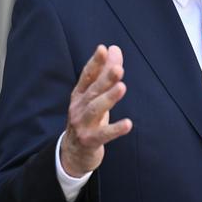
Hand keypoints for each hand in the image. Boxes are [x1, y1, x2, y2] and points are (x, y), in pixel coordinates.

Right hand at [60, 44, 132, 176]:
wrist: (72, 153)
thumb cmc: (88, 118)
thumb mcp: (95, 96)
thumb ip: (105, 73)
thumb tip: (114, 48)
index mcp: (80, 94)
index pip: (87, 75)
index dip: (95, 63)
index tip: (102, 49)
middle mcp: (78, 107)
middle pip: (93, 91)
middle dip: (105, 78)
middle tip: (118, 68)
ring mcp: (82, 124)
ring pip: (96, 109)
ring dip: (109, 98)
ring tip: (122, 87)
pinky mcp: (90, 141)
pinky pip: (104, 135)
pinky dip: (115, 129)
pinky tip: (128, 124)